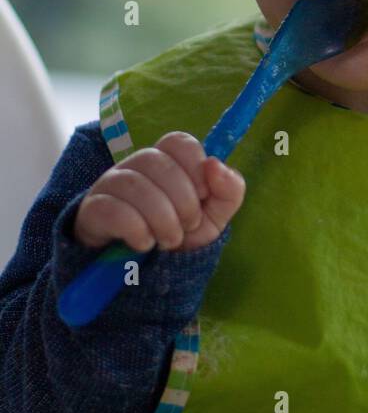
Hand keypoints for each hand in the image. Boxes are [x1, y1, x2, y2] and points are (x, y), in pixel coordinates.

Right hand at [73, 131, 245, 253]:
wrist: (143, 270)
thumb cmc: (179, 233)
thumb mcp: (214, 216)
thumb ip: (228, 190)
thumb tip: (215, 164)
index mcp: (167, 160)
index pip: (178, 142)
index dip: (195, 168)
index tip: (203, 196)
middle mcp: (136, 165)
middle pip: (157, 163)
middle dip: (183, 202)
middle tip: (187, 226)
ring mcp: (110, 184)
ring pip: (134, 184)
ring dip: (162, 219)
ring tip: (168, 240)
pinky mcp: (92, 209)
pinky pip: (112, 209)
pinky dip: (136, 230)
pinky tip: (144, 244)